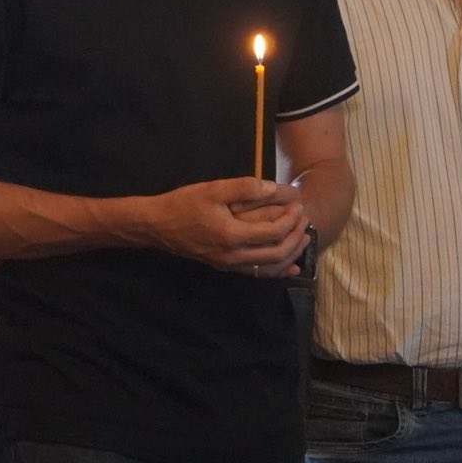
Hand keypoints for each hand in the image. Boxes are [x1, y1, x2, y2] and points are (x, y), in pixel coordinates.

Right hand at [147, 178, 307, 273]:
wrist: (157, 226)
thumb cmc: (183, 204)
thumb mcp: (213, 189)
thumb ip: (245, 188)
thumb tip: (274, 188)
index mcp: (232, 236)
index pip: (274, 231)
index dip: (291, 219)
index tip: (298, 204)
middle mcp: (233, 256)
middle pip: (278, 253)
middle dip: (296, 236)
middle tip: (304, 219)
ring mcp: (229, 265)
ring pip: (270, 268)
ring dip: (291, 254)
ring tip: (303, 238)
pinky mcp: (225, 267)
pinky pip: (258, 274)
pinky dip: (277, 271)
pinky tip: (290, 267)